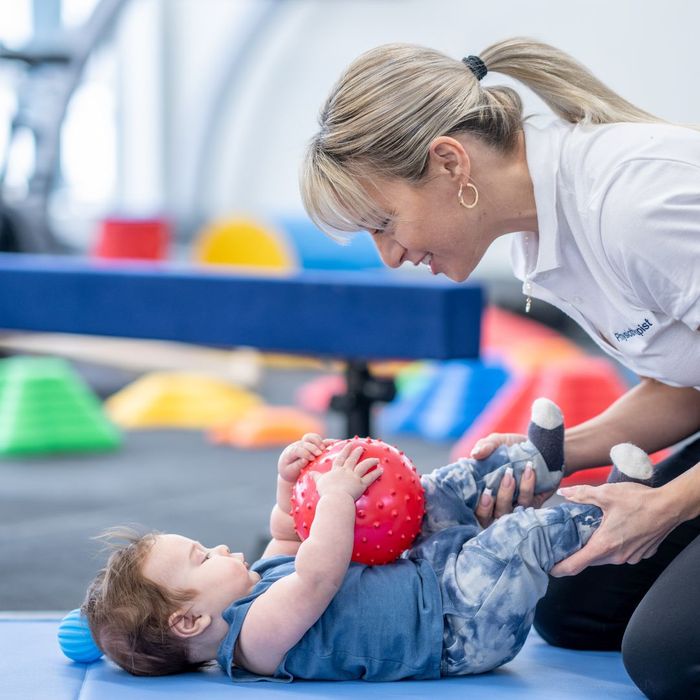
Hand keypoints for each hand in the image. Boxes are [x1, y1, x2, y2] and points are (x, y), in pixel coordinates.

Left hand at [278, 434, 333, 482]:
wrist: (289, 469)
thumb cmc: (289, 472)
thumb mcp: (290, 471)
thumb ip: (297, 465)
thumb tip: (305, 460)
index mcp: (290, 452)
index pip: (297, 449)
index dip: (305, 452)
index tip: (311, 458)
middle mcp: (298, 445)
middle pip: (306, 440)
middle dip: (313, 447)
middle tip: (319, 453)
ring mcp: (305, 444)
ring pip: (312, 437)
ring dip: (319, 441)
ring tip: (324, 449)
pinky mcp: (312, 445)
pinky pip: (320, 440)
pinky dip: (326, 441)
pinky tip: (334, 443)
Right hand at [311, 443, 381, 501]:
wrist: (335, 499)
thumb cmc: (326, 493)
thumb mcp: (319, 483)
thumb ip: (316, 477)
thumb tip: (310, 472)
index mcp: (336, 471)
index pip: (341, 458)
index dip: (345, 451)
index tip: (349, 445)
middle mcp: (346, 471)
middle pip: (353, 459)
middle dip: (357, 452)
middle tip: (361, 447)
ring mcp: (354, 477)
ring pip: (363, 466)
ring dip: (370, 461)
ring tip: (376, 459)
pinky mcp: (361, 485)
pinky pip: (370, 477)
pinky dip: (376, 473)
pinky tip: (381, 470)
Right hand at [469, 427, 554, 527]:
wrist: (539, 446)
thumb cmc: (512, 447)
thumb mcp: (496, 442)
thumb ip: (484, 446)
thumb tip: (475, 454)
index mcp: (482, 491)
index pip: (473, 509)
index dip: (477, 507)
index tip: (482, 493)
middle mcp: (496, 504)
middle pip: (487, 518)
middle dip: (488, 507)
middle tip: (489, 489)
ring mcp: (514, 505)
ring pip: (508, 512)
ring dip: (507, 493)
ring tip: (510, 473)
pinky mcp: (533, 503)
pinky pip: (529, 502)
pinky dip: (527, 486)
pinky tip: (528, 470)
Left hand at [550, 482, 680, 575]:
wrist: (670, 506)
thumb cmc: (639, 501)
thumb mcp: (606, 493)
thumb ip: (582, 494)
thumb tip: (565, 493)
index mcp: (604, 545)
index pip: (575, 565)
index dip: (559, 568)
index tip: (549, 567)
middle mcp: (617, 556)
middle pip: (589, 560)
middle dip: (577, 553)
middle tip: (564, 542)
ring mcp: (631, 557)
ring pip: (605, 557)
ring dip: (596, 548)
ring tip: (587, 533)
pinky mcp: (641, 554)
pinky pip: (621, 553)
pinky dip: (613, 545)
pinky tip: (613, 530)